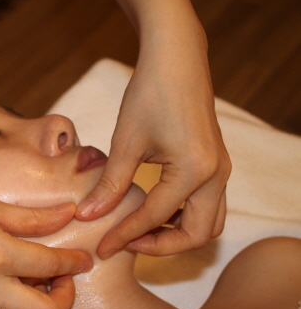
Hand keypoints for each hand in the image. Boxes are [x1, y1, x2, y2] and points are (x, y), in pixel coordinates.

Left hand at [76, 56, 230, 258]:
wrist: (176, 60)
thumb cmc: (150, 94)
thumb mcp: (126, 142)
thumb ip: (110, 184)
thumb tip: (87, 216)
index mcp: (194, 171)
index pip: (155, 218)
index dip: (125, 236)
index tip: (102, 248)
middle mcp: (216, 176)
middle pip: (196, 235)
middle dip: (161, 246)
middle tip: (125, 242)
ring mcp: (221, 171)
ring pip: (208, 223)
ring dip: (176, 234)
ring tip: (139, 230)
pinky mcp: (216, 165)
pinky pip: (208, 206)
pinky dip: (183, 217)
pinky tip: (154, 211)